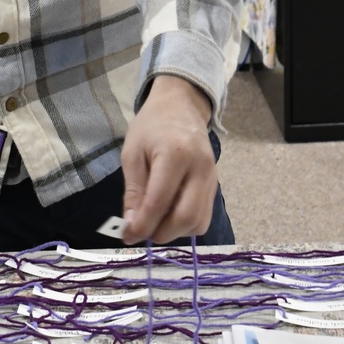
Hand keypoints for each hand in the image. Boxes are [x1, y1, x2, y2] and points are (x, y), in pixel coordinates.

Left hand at [119, 75, 217, 244]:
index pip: (160, 202)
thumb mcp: (132, 153)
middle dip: (161, 233)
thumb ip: (133, 191)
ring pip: (199, 222)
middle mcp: (200, 168)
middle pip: (186, 217)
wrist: (180, 106)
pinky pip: (204, 215)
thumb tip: (131, 226)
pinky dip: (186, 224)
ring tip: (154, 222)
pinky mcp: (216, 184)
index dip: (143, 225)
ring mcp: (212, 177)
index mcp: (175, 155)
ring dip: (174, 232)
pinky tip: (169, 215)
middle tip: (142, 232)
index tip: (127, 237)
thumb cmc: (151, 126)